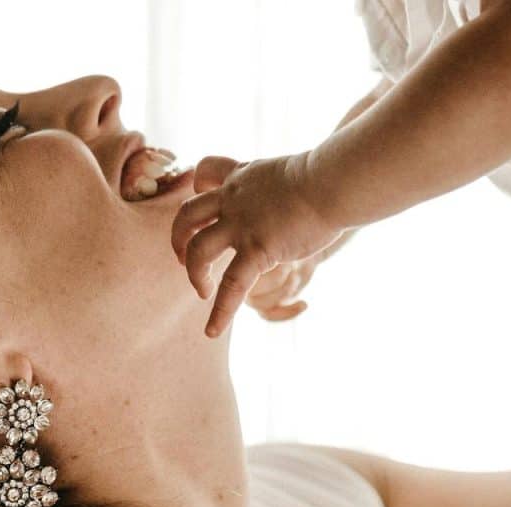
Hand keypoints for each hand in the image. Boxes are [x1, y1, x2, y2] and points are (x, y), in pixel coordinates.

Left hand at [171, 153, 342, 337]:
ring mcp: (242, 225)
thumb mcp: (293, 173)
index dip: (199, 185)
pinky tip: (212, 331)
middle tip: (182, 256)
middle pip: (187, 213)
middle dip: (179, 237)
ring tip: (202, 290)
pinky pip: (231, 285)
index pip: (207, 170)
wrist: (331, 182)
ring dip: (194, 273)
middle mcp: (234, 200)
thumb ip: (281, 189)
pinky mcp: (257, 249)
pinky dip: (220, 312)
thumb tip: (297, 197)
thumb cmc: (327, 178)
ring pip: (198, 249)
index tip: (202, 196)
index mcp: (243, 177)